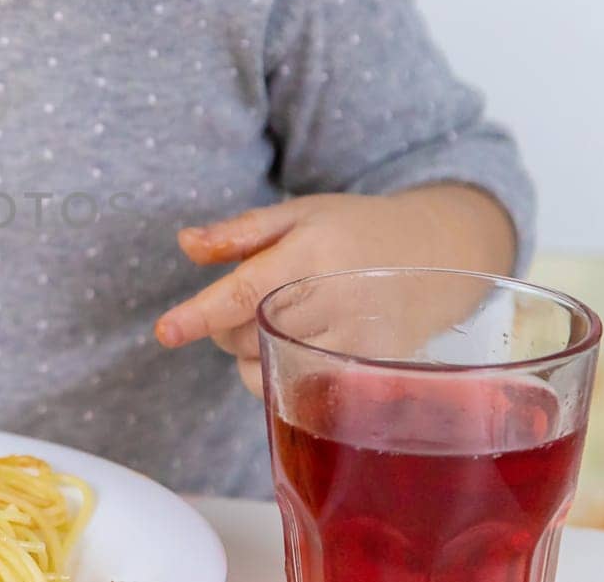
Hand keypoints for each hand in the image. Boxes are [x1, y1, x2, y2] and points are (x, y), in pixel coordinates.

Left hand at [153, 186, 516, 394]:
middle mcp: (336, 301)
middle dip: (223, 325)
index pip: (245, 293)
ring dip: (247, 352)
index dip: (200, 314)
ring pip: (264, 368)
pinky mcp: (368, 372)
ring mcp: (356, 342)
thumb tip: (186, 244)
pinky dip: (276, 373)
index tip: (164, 332)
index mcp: (313, 254)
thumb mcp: (299, 214)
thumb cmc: (355, 229)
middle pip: (243, 336)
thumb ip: (239, 232)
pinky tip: (293, 347)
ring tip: (277, 320)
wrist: (438, 253)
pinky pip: (296, 390)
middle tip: (248, 301)